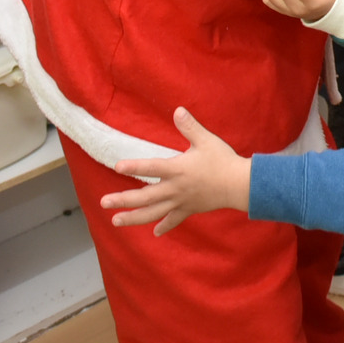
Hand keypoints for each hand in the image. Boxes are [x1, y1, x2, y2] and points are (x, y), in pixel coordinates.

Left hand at [101, 108, 252, 234]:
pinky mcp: (190, 209)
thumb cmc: (223, 160)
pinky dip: (165, 226)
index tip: (117, 167)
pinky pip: (174, 220)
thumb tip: (177, 110)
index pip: (151, 167)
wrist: (239, 185)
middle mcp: (175, 188)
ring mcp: (181, 201)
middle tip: (103, 202)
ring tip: (116, 221)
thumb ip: (190, 126)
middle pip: (145, 197)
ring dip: (133, 218)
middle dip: (123, 200)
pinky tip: (155, 232)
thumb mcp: (206, 140)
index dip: (134, 166)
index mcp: (177, 169)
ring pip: (153, 213)